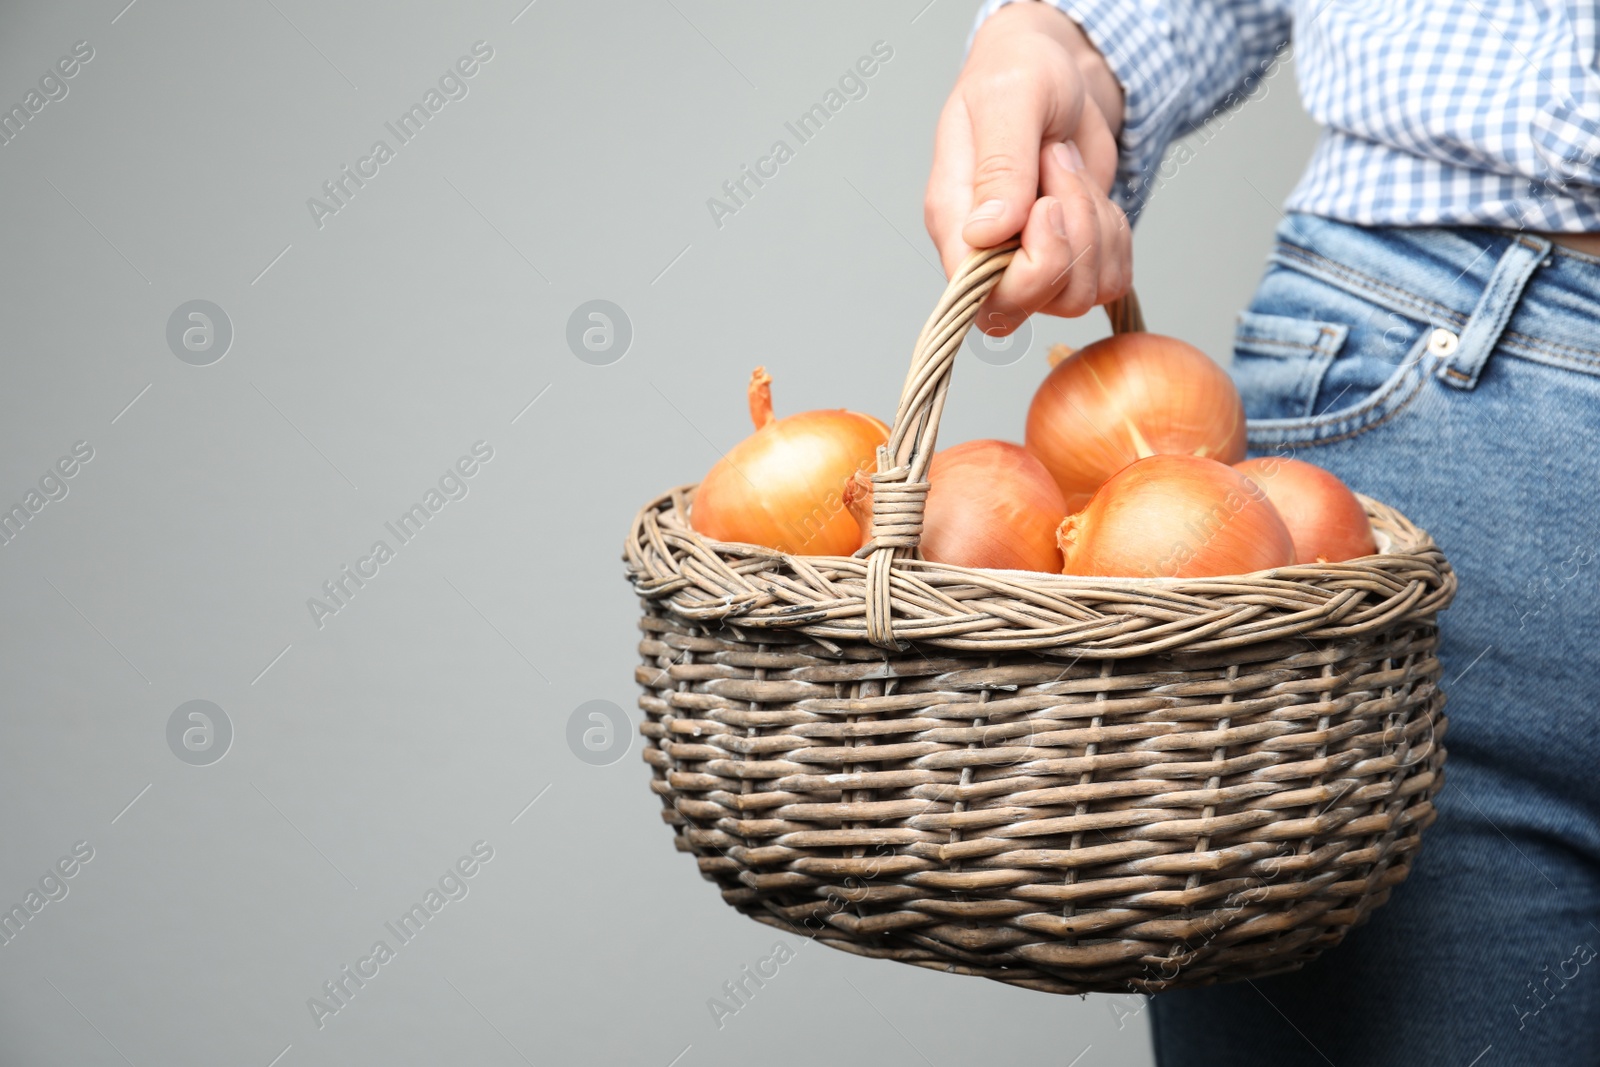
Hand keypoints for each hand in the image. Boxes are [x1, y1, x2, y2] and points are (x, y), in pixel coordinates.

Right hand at [925, 1, 1129, 333]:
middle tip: (1062, 175)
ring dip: (1096, 229)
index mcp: (954, 220)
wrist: (1058, 70)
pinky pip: (1110, 281)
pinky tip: (1092, 194)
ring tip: (1072, 172)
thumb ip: (1000, 165)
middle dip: (1074, 241)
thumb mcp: (1010, 100)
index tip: (1046, 204)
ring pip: (1080, 295)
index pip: (984, 294)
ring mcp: (1028, 262)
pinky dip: (1116, 237)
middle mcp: (986, 253)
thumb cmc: (1019, 73)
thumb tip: (985, 234)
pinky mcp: (1071, 258)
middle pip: (1037, 303)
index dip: (1032, 264)